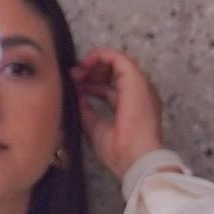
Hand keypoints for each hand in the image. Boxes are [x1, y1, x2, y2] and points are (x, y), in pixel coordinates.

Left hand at [72, 51, 166, 180]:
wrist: (134, 157)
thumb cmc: (119, 150)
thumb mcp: (95, 128)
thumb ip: (87, 111)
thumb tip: (77, 96)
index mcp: (132, 107)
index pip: (111, 89)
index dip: (91, 85)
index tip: (75, 87)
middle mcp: (138, 93)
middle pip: (114, 74)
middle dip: (92, 72)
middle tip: (74, 76)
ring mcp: (139, 85)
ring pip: (117, 63)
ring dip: (95, 63)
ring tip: (78, 71)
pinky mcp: (135, 79)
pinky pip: (118, 57)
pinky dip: (100, 55)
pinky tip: (86, 62)